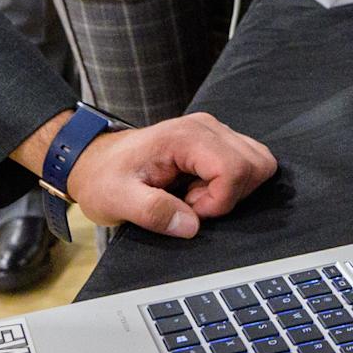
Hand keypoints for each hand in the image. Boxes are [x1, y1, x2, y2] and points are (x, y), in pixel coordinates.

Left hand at [66, 112, 278, 237]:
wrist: (94, 161)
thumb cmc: (103, 178)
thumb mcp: (117, 200)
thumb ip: (152, 212)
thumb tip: (191, 225)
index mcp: (186, 137)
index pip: (234, 168)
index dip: (219, 200)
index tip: (189, 209)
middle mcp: (207, 127)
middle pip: (255, 164)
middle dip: (229, 195)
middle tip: (191, 202)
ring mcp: (215, 132)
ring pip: (258, 163)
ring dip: (233, 190)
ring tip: (194, 196)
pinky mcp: (216, 142)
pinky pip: (247, 164)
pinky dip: (232, 185)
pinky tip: (199, 190)